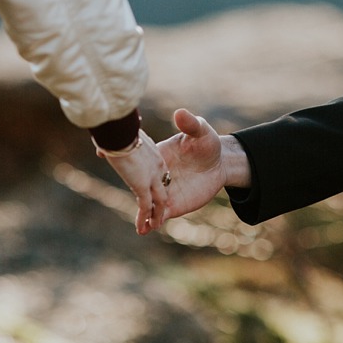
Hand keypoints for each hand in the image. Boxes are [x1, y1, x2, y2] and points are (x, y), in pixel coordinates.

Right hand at [95, 126, 172, 229]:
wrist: (121, 131)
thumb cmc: (118, 129)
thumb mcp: (120, 137)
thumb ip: (113, 146)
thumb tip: (100, 151)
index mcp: (154, 152)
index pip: (158, 171)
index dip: (156, 182)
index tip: (151, 190)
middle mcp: (157, 165)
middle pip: (162, 187)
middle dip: (160, 202)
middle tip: (158, 212)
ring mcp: (152, 177)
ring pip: (159, 201)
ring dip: (156, 215)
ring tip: (153, 226)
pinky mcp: (143, 186)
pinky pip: (147, 207)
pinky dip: (145, 218)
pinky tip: (142, 228)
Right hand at [141, 107, 251, 227]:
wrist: (220, 163)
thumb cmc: (208, 143)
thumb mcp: (201, 130)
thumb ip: (190, 123)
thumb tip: (179, 113)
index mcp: (160, 157)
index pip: (143, 163)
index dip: (133, 166)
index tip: (122, 170)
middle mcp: (158, 175)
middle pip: (142, 185)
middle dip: (135, 193)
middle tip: (130, 200)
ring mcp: (165, 191)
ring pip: (148, 204)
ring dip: (142, 215)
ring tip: (140, 226)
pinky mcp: (174, 204)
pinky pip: (160, 214)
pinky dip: (152, 222)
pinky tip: (147, 229)